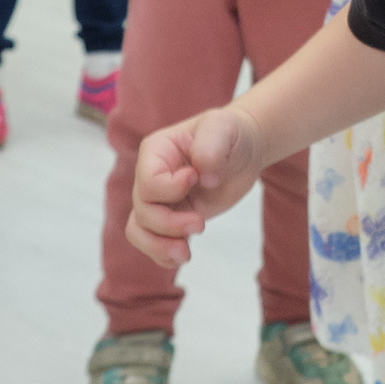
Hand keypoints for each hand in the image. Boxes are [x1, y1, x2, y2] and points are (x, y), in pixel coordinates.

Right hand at [126, 106, 263, 268]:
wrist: (245, 150)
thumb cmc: (230, 132)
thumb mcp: (223, 128)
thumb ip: (210, 147)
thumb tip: (203, 178)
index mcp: (156, 152)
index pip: (148, 181)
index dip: (169, 189)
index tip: (196, 178)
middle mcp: (151, 177)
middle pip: (143, 210)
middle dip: (168, 224)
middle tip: (200, 224)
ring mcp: (161, 200)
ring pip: (140, 230)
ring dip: (159, 246)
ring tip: (185, 253)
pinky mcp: (174, 217)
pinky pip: (153, 241)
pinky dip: (163, 254)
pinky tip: (183, 256)